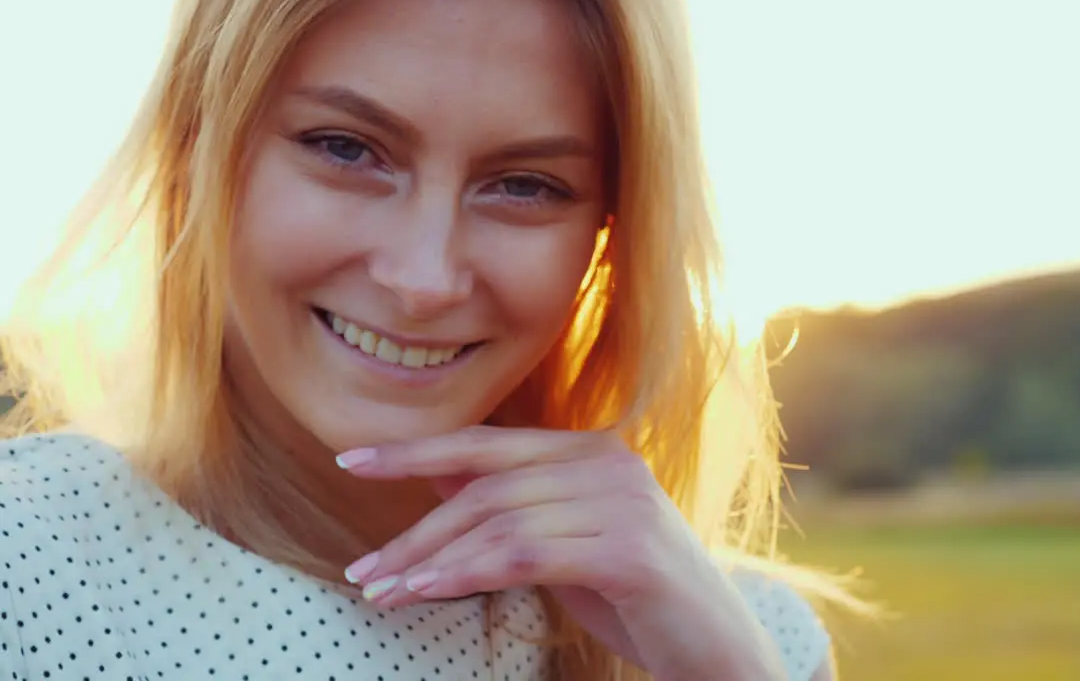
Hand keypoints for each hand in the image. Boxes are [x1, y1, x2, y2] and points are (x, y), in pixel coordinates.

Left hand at [334, 426, 786, 679]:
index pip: (488, 444)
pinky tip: (430, 590)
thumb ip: (510, 506)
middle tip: (362, 570)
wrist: (715, 647)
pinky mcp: (628, 550)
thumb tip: (433, 475)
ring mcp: (622, 502)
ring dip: (430, 560)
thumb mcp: (562, 543)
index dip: (417, 451)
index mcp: (593, 451)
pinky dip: (468, 572)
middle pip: (486, 486)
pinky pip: (526, 555)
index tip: (353, 462)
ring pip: (499, 522)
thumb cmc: (634, 599)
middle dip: (415, 529)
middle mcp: (609, 462)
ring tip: (384, 591)